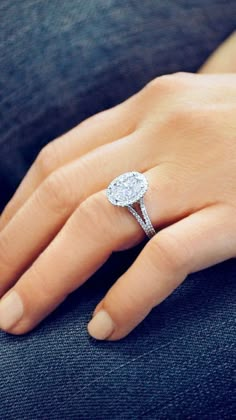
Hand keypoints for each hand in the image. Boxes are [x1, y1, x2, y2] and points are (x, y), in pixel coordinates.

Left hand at [0, 72, 235, 339]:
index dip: (15, 210)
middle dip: (13, 248)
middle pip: (61, 193)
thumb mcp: (186, 119)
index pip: (57, 160)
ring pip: (97, 224)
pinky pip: (166, 257)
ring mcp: (200, 171)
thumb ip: (137, 146)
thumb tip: (80, 197)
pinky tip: (103, 329)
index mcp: (148, 105)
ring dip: (48, 277)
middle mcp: (164, 131)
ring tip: (16, 319)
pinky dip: (128, 297)